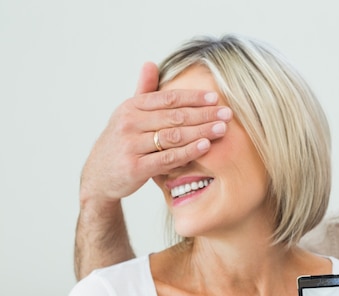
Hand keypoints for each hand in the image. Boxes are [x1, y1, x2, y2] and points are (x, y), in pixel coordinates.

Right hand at [79, 61, 232, 206]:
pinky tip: (206, 146)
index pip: (168, 98)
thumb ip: (143, 91)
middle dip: (204, 114)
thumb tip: (150, 63)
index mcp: (130, 107)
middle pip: (175, 116)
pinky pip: (168, 158)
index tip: (215, 97)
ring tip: (222, 128)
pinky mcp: (135, 167)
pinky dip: (189, 152)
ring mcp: (131, 146)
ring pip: (174, 136)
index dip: (193, 97)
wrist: (99, 176)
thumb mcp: (128, 114)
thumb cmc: (121, 142)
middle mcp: (129, 123)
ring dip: (201, 131)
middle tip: (227, 113)